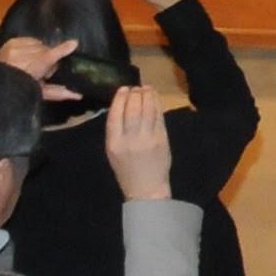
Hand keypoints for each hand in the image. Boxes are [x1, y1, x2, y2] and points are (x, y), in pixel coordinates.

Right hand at [105, 82, 173, 200]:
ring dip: (147, 95)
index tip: (123, 89)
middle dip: (134, 94)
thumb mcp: (113, 151)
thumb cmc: (127, 169)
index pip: (115, 115)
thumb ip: (116, 131)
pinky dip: (157, 103)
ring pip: (147, 110)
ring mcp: (147, 138)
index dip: (119, 99)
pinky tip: (154, 97)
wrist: (146, 188)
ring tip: (146, 89)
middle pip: (132, 109)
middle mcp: (130, 140)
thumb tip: (122, 104)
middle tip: (136, 88)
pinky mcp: (162, 138)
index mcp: (113, 144)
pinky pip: (159, 116)